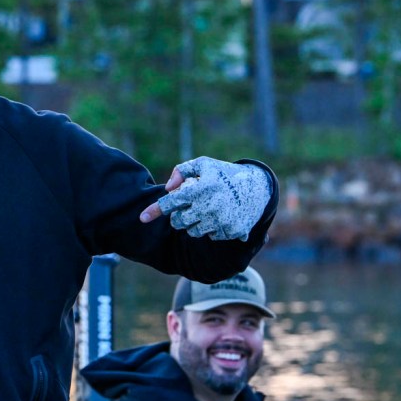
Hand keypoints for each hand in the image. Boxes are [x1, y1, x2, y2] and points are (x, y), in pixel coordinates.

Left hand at [139, 157, 270, 240]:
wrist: (258, 186)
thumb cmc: (224, 174)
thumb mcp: (204, 164)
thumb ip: (182, 171)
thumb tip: (168, 188)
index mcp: (200, 188)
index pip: (171, 202)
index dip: (154, 210)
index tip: (142, 218)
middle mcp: (210, 206)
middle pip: (179, 222)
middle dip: (180, 216)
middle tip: (189, 208)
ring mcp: (222, 220)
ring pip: (193, 231)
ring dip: (195, 223)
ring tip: (207, 210)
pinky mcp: (232, 231)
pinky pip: (211, 236)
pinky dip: (212, 228)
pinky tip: (221, 216)